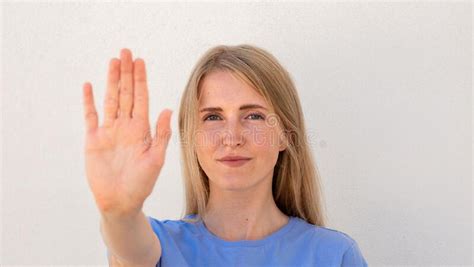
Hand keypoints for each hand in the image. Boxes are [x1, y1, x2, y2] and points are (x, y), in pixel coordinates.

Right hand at [82, 48, 171, 217]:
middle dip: (126, 73)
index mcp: (142, 129)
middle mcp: (126, 126)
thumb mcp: (156, 159)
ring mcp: (109, 132)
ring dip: (111, 81)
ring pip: (110, 100)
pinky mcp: (94, 140)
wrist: (121, 202)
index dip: (140, 80)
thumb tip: (168, 109)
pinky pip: (91, 117)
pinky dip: (89, 102)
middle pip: (125, 93)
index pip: (141, 98)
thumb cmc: (142, 183)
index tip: (140, 61)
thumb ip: (161, 134)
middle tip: (126, 51)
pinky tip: (90, 86)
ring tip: (113, 62)